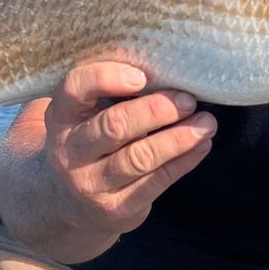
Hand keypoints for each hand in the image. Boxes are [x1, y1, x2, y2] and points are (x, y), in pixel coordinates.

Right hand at [9, 61, 216, 254]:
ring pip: (139, 157)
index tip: (142, 75)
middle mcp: (70, 151)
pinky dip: (184, 162)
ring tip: (207, 122)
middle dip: (156, 110)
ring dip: (179, 138)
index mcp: (61, 117)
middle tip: (188, 98)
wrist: (63, 204)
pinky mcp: (115, 210)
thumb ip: (105, 91)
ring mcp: (91, 184)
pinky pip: (155, 183)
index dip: (107, 78)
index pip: (75, 89)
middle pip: (114, 126)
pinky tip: (202, 145)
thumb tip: (163, 60)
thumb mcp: (81, 115)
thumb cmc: (86, 141)